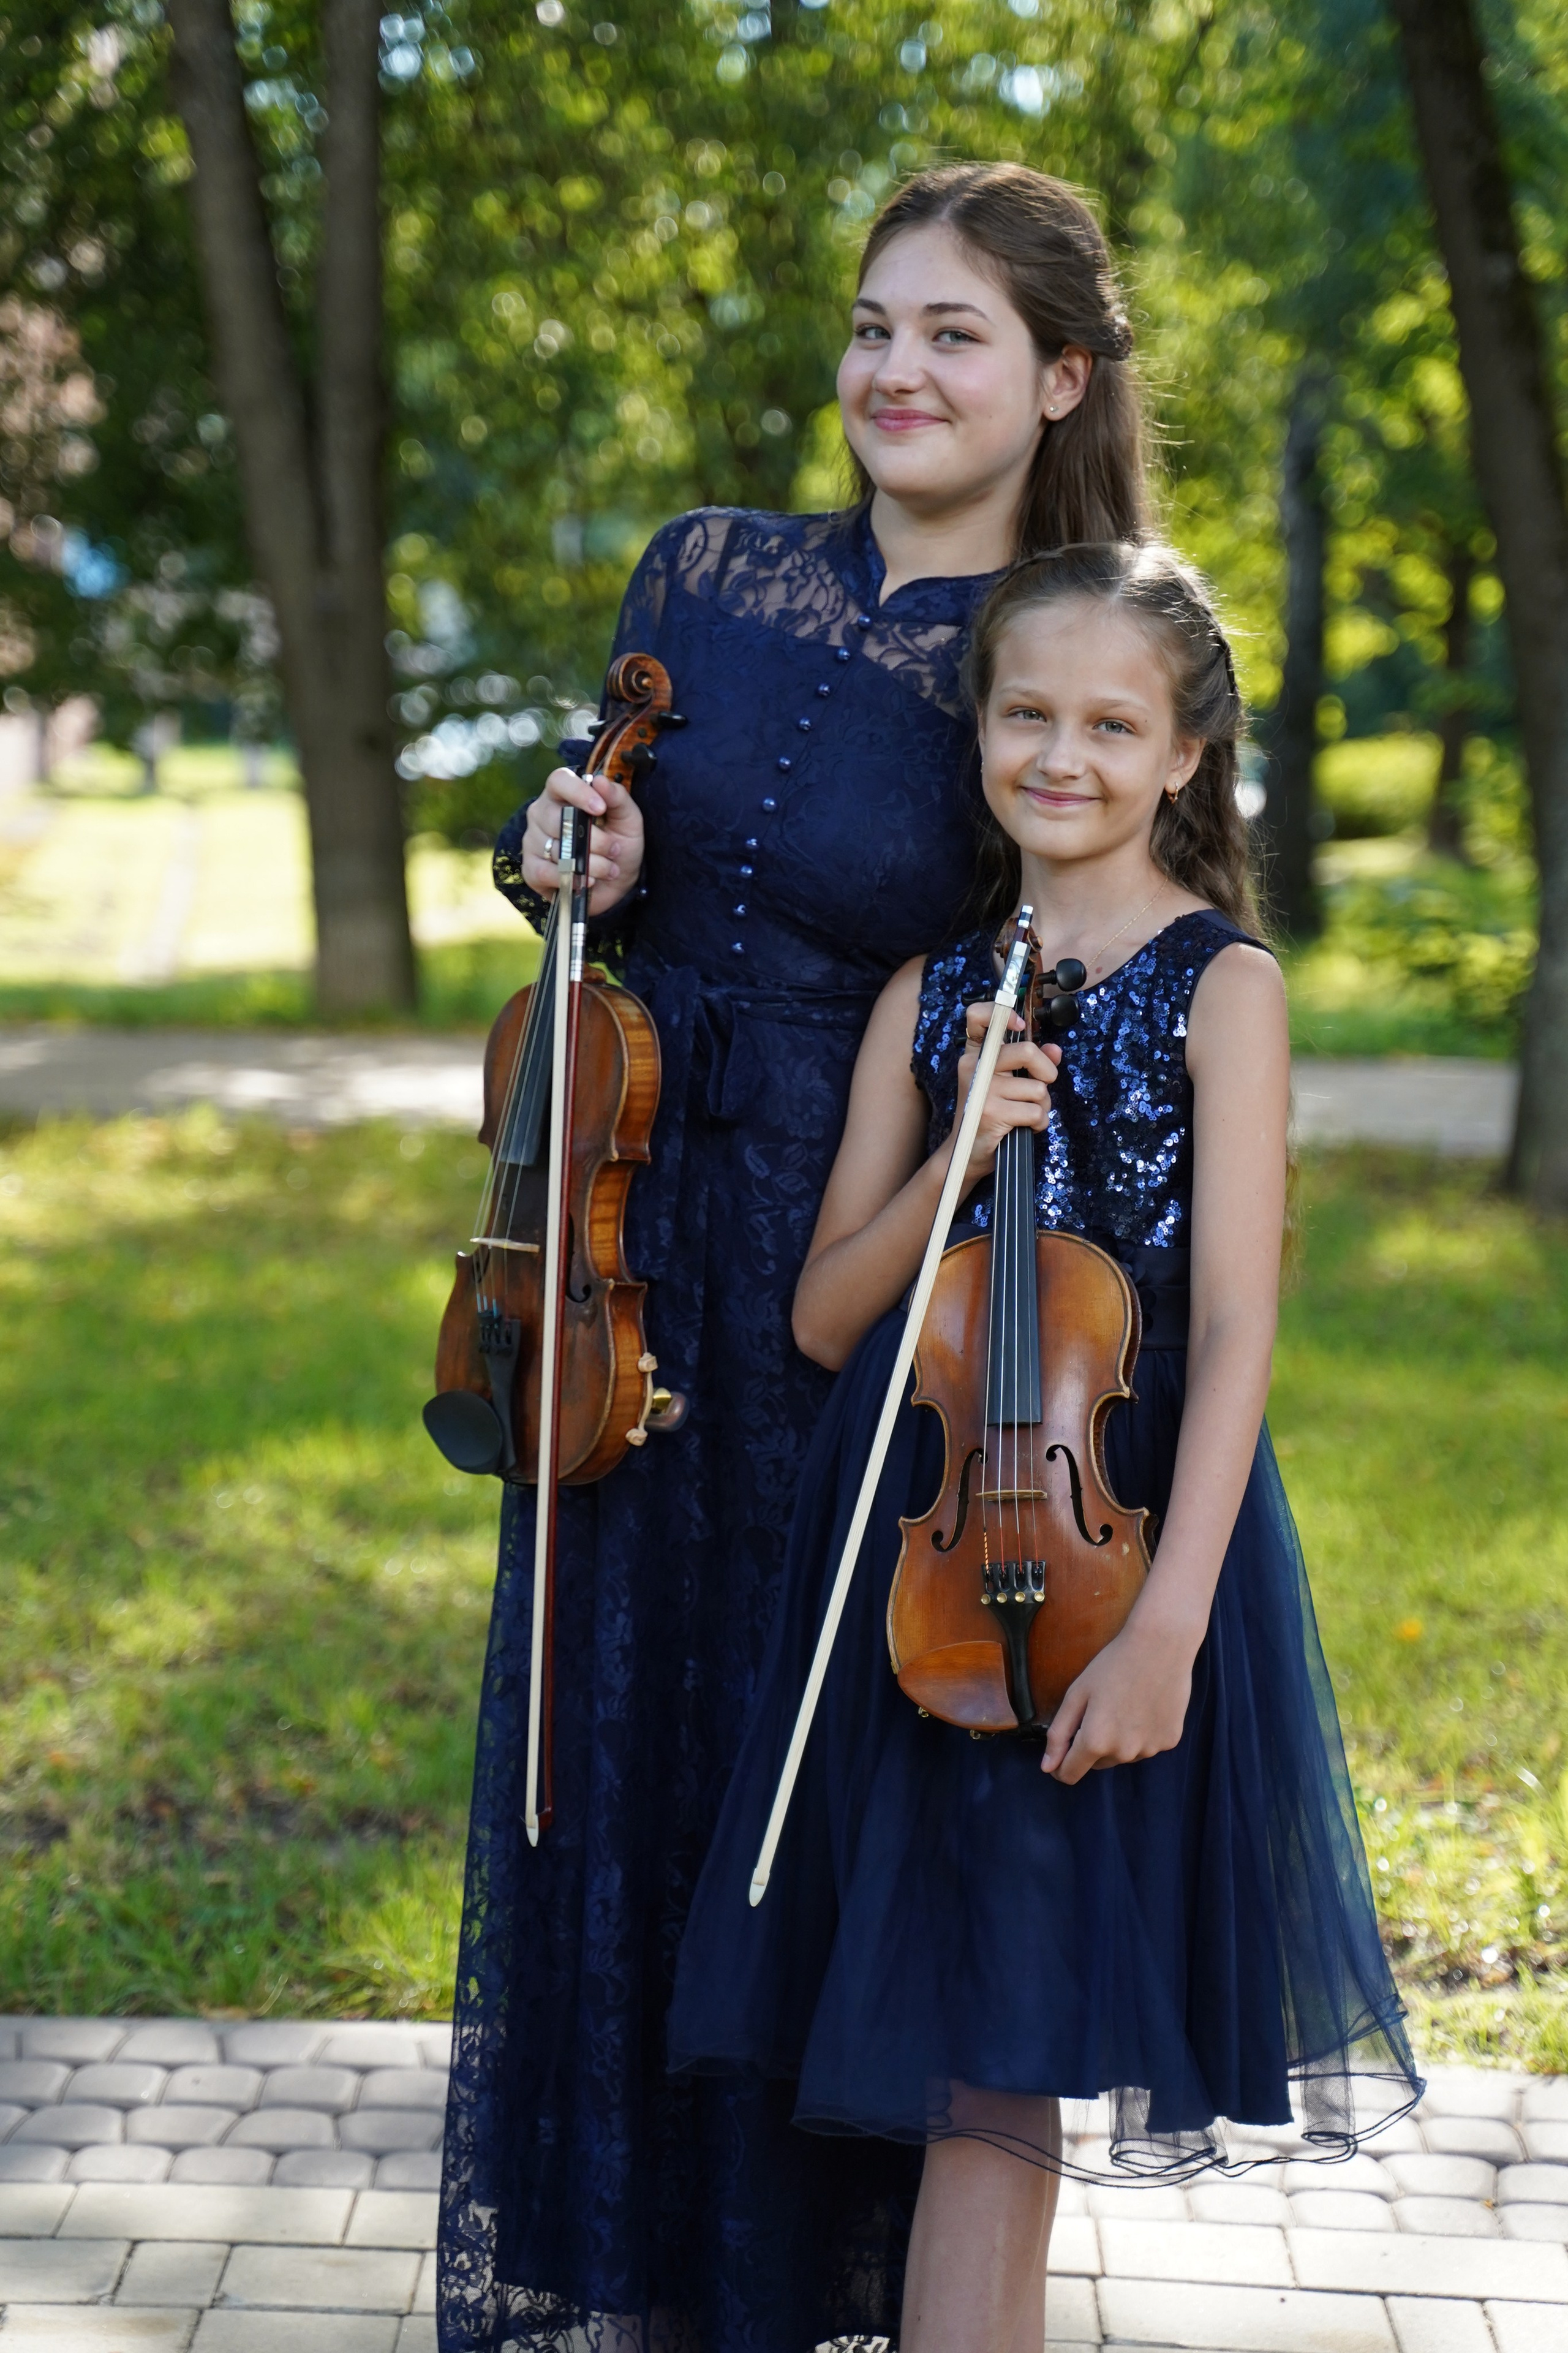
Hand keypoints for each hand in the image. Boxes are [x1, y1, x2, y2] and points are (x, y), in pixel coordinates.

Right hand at [519, 765, 644, 917]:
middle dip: (594, 839)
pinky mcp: (531, 869)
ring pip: (556, 849)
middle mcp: (542, 814)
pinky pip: (544, 872)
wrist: (616, 884)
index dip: (578, 792)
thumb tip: (601, 781)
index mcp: (563, 795)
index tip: (600, 808)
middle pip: (557, 818)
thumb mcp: (628, 820)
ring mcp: (533, 841)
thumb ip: (618, 798)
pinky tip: (587, 880)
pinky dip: (570, 878)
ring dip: (591, 863)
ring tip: (608, 869)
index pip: (559, 780)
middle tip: (614, 850)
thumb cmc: (619, 844)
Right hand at [949, 1002, 1060, 1192]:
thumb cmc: (990, 1113)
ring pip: (1038, 1089)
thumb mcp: (1009, 1082)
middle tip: (1042, 1085)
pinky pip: (1035, 1112)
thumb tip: (1055, 1050)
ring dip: (1041, 1106)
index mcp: (976, 1054)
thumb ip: (1032, 1063)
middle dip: (1047, 1072)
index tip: (1020, 1024)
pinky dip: (1038, 1123)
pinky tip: (1023, 1127)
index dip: (1002, 1011)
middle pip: (1027, 1051)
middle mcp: (975, 1067)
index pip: (977, 1016)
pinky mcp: (991, 1113)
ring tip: (1024, 1113)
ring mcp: (982, 1090)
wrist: (967, 1152)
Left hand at [1042, 1613, 1195, 1783]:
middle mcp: (1123, 1752)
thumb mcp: (1076, 1694)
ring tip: (1124, 1704)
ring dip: (1118, 1740)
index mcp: (1095, 1741)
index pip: (1070, 1774)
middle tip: (1099, 1709)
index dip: (1060, 1766)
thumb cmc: (1114, 1665)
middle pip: (1097, 1763)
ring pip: (1122, 1755)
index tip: (1061, 1752)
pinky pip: (1146, 1746)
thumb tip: (1047, 1767)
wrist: (1161, 1645)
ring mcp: (1149, 1749)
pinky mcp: (1169, 1741)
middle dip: (1092, 1745)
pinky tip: (1144, 1705)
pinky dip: (1141, 1733)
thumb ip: (1059, 1734)